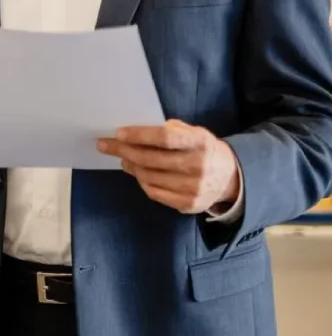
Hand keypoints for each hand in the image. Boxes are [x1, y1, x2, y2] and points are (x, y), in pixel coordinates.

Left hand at [97, 119, 240, 213]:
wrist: (230, 177)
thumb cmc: (203, 149)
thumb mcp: (194, 133)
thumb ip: (171, 130)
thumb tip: (135, 132)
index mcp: (201, 142)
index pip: (164, 137)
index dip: (139, 135)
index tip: (118, 133)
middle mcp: (199, 165)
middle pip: (152, 159)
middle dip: (123, 150)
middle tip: (105, 145)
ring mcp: (194, 188)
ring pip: (149, 176)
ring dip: (130, 166)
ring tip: (122, 158)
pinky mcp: (189, 204)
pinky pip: (155, 192)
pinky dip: (141, 181)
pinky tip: (137, 172)